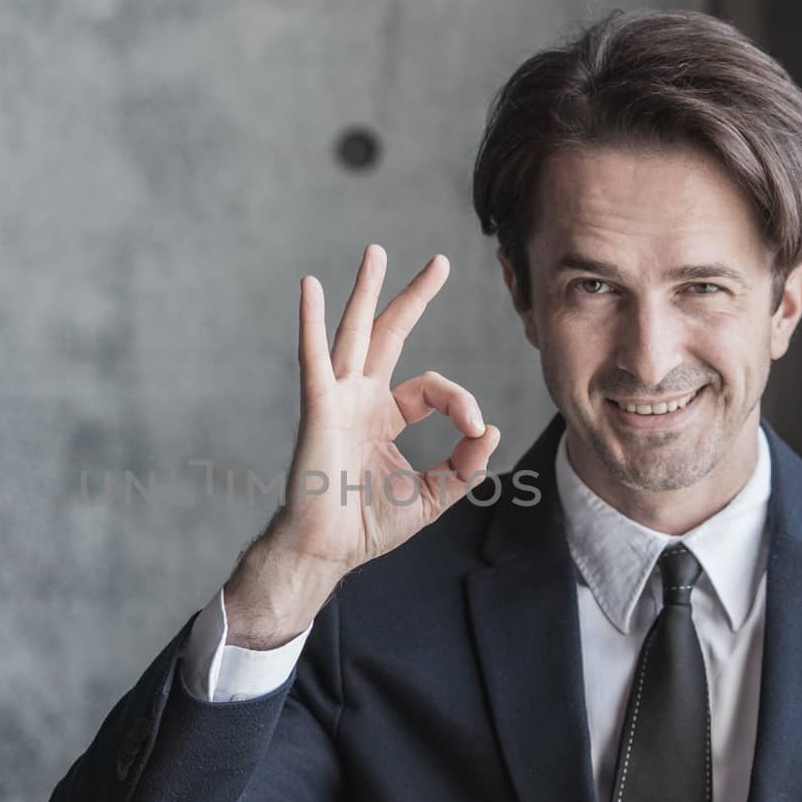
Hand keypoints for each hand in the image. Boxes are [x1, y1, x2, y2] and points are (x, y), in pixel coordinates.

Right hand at [224, 244, 500, 646]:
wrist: (329, 549)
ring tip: (376, 252)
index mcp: (385, 417)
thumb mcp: (433, 496)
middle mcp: (361, 400)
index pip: (432, 388)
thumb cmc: (369, 526)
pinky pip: (315, 358)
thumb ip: (464, 465)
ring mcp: (338, 399)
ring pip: (355, 334)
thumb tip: (490, 429)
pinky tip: (311, 288)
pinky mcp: (319, 407)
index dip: (459, 401)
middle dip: (413, 297)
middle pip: (390, 335)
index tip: (474, 429)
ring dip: (365, 292)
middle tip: (438, 261)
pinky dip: (311, 323)